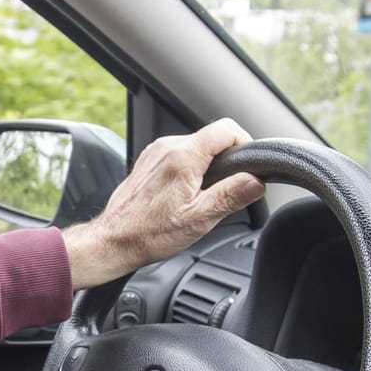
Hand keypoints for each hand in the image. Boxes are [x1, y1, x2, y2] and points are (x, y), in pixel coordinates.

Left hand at [60, 119, 265, 289]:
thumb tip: (257, 181)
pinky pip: (180, 155)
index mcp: (183, 157)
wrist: (114, 240)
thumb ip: (231, 195)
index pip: (227, 129)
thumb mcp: (199, 219)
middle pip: (213, 138)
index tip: (248, 165)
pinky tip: (183, 195)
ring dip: (207, 167)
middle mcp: (167, 147)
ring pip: (197, 147)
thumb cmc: (149, 233)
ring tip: (201, 197)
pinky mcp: (150, 161)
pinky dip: (190, 170)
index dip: (245, 143)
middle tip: (225, 191)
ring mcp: (156, 152)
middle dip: (227, 161)